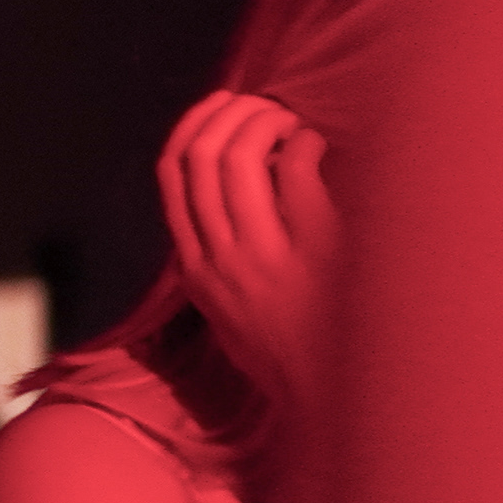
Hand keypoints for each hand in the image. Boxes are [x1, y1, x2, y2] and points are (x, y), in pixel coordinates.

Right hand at [160, 89, 336, 417]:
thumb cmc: (284, 355)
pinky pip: (295, 172)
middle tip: (262, 107)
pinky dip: (304, 146)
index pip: (171, 177)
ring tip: (290, 122)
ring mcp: (262, 254)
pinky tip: (318, 148)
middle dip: (229, 113)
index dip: (191, 127)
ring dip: (265, 122)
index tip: (218, 107)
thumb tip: (216, 207)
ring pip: (239, 156)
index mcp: (195, 267)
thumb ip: (211, 263)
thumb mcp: (225, 311)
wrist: (331, 395)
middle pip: (201, 156)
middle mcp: (218, 257)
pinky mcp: (311, 249)